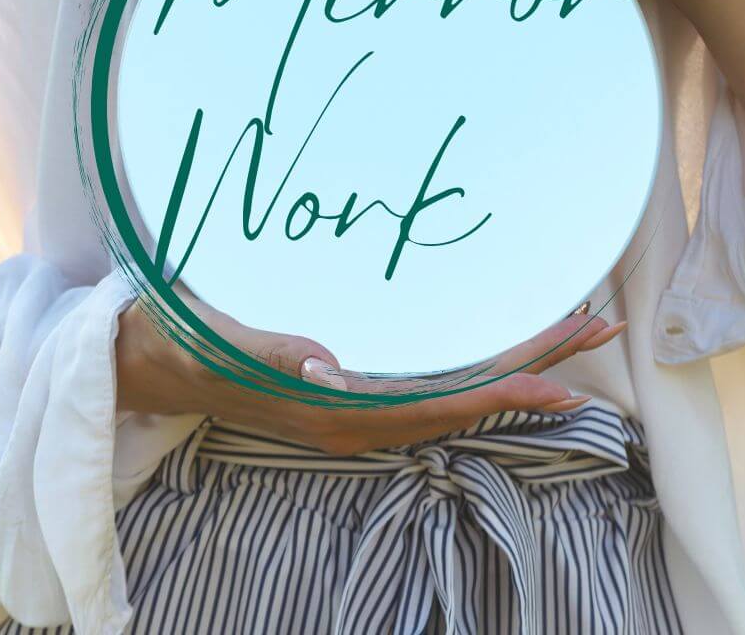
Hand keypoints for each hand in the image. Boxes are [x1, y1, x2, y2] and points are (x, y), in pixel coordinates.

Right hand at [116, 287, 625, 455]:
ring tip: (563, 332)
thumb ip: (270, 350)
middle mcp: (355, 416)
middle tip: (596, 327)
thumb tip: (326, 363)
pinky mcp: (345, 392)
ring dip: (509, 365)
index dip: (500, 392)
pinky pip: (425, 386)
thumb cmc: (180, 344)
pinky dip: (470, 367)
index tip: (563, 380)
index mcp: (333, 409)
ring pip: (449, 392)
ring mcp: (353, 407)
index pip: (435, 403)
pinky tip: (489, 349)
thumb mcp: (217, 341)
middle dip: (531, 369)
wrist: (148, 360)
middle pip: (461, 397)